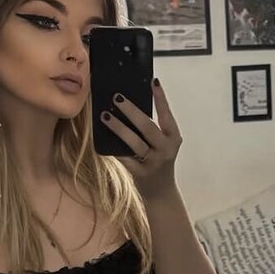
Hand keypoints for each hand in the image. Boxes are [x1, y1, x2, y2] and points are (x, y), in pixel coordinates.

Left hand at [99, 79, 181, 199]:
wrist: (161, 191)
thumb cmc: (157, 160)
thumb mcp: (161, 143)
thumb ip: (152, 128)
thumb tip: (128, 105)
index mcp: (173, 138)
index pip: (167, 115)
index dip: (161, 99)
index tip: (153, 81)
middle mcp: (166, 149)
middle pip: (148, 127)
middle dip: (131, 111)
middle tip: (117, 97)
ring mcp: (153, 162)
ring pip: (134, 142)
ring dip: (118, 128)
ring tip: (104, 115)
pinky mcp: (141, 173)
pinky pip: (124, 157)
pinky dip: (113, 147)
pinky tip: (102, 137)